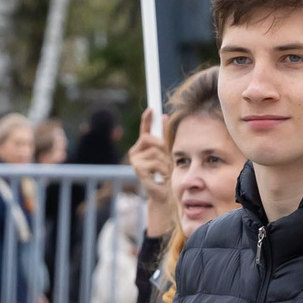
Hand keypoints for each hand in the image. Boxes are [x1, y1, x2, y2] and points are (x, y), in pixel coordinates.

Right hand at [127, 112, 174, 233]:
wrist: (165, 194)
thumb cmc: (166, 173)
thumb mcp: (167, 153)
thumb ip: (164, 137)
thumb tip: (164, 116)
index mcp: (143, 147)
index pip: (145, 130)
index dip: (147, 119)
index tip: (152, 109)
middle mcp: (135, 152)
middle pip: (149, 138)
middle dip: (162, 146)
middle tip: (167, 158)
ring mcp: (135, 161)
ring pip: (155, 151)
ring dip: (165, 161)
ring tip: (165, 171)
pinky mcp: (138, 169)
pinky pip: (155, 162)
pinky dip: (163, 169)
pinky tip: (161, 177)